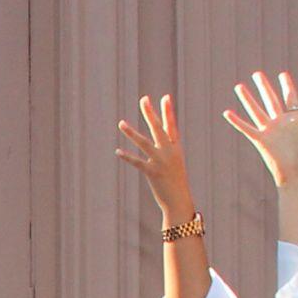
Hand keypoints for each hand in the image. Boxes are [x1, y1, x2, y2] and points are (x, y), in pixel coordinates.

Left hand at [110, 94, 200, 225]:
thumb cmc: (176, 182)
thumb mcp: (175, 163)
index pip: (171, 126)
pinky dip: (127, 156)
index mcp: (176, 148)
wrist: (179, 200)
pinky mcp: (152, 172)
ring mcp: (161, 161)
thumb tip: (160, 139)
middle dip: (150, 113)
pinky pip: (137, 162)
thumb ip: (168, 149)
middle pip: (158, 128)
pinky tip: (118, 151)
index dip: (168, 112)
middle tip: (144, 99)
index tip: (165, 97)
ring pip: (144, 143)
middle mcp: (169, 152)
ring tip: (121, 123)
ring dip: (131, 133)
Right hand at [221, 71, 297, 190]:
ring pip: (256, 111)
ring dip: (247, 99)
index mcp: (294, 119)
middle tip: (257, 74)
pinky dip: (236, 121)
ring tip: (239, 86)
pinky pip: (246, 128)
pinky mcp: (260, 140)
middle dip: (264, 87)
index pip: (290, 98)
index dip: (286, 86)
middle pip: (270, 100)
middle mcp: (280, 122)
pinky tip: (227, 112)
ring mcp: (269, 130)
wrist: (297, 174)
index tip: (282, 74)